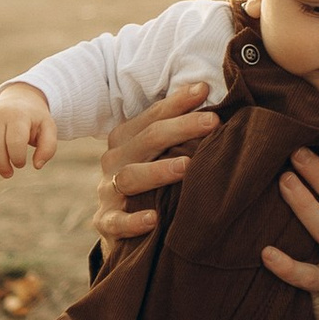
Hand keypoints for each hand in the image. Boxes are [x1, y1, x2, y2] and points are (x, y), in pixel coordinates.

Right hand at [0, 82, 57, 183]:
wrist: (20, 98)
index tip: (22, 163)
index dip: (18, 158)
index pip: (14, 142)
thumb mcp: (48, 128)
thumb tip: (36, 166)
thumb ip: (48, 147)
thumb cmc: (34, 119)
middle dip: (1, 165)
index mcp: (16, 116)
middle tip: (9, 174)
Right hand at [96, 77, 217, 244]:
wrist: (120, 228)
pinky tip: (153, 219)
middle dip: (181, 129)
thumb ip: (177, 132)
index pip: (152, 117)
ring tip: (187, 166)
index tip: (205, 90)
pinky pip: (117, 222)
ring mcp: (108, 192)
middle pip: (147, 141)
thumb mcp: (158, 155)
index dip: (178, 103)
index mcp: (125, 139)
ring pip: (131, 177)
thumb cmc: (149, 183)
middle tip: (213, 122)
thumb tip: (208, 97)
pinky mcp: (106, 222)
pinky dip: (133, 221)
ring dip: (159, 171)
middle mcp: (114, 161)